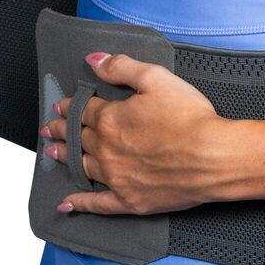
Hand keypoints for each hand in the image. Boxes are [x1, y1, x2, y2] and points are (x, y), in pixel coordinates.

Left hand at [39, 50, 234, 214]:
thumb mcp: (156, 79)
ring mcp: (116, 177)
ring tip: (52, 152)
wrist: (214, 157)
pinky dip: (80, 203)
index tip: (62, 105)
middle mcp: (107, 150)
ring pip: (81, 165)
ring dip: (64, 157)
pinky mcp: (129, 200)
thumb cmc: (191, 118)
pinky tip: (67, 203)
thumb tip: (93, 60)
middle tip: (50, 128)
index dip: (70, 106)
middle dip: (62, 130)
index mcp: (110, 119)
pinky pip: (97, 204)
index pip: (83, 110)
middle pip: (78, 137)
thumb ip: (121, 67)